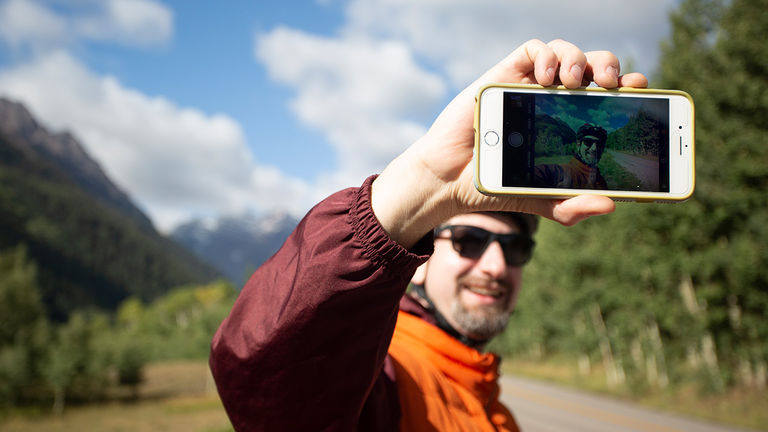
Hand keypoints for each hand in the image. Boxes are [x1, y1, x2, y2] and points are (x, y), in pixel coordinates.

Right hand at [372, 39, 647, 247]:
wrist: (451, 180)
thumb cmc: (496, 186)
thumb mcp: (543, 201)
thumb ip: (573, 204)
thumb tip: (611, 205)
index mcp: (568, 124)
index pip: (607, 98)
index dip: (628, 90)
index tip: (641, 93)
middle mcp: (553, 101)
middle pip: (594, 68)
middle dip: (611, 68)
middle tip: (615, 86)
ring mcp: (529, 86)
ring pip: (568, 52)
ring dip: (581, 58)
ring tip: (577, 81)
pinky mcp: (504, 75)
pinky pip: (533, 49)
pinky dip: (548, 54)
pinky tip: (549, 75)